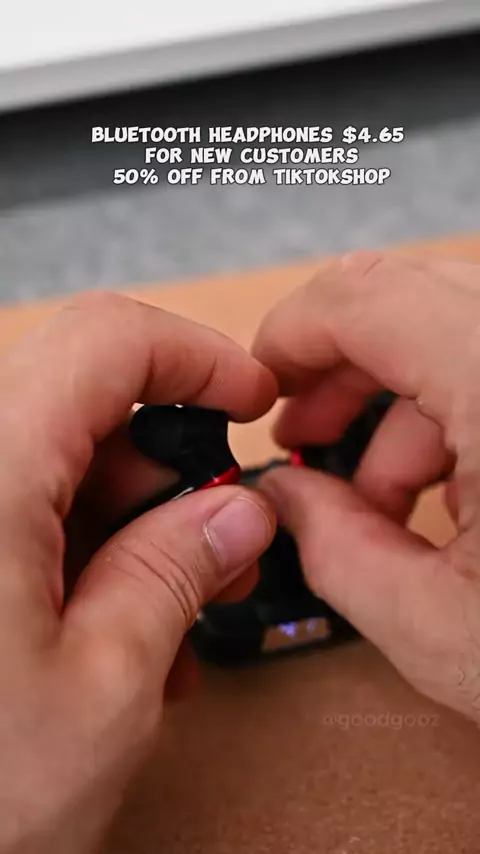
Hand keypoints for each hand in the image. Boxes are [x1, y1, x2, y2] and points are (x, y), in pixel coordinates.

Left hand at [0, 291, 276, 852]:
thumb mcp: (103, 688)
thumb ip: (178, 574)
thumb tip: (239, 511)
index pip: (104, 342)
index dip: (195, 355)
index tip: (252, 398)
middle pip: (85, 406)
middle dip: (169, 469)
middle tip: (224, 543)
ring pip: (59, 464)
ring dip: (130, 525)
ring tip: (169, 618)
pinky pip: (23, 510)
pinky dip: (80, 551)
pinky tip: (112, 629)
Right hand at [253, 250, 479, 724]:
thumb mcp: (443, 630)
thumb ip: (334, 548)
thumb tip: (284, 493)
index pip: (367, 296)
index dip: (294, 332)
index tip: (264, 383)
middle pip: (412, 300)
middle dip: (344, 372)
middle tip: (309, 439)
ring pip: (459, 335)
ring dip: (404, 409)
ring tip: (382, 504)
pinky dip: (462, 422)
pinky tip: (457, 505)